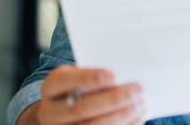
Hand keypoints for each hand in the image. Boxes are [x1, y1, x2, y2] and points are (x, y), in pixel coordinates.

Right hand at [24, 66, 144, 124]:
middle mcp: (50, 111)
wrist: (66, 112)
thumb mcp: (82, 76)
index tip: (113, 75)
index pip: (62, 81)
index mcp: (51, 87)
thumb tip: (126, 73)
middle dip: (112, 100)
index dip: (88, 78)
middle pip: (80, 108)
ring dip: (120, 116)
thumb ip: (98, 75)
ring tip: (140, 104)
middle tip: (137, 90)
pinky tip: (137, 117)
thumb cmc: (82, 87)